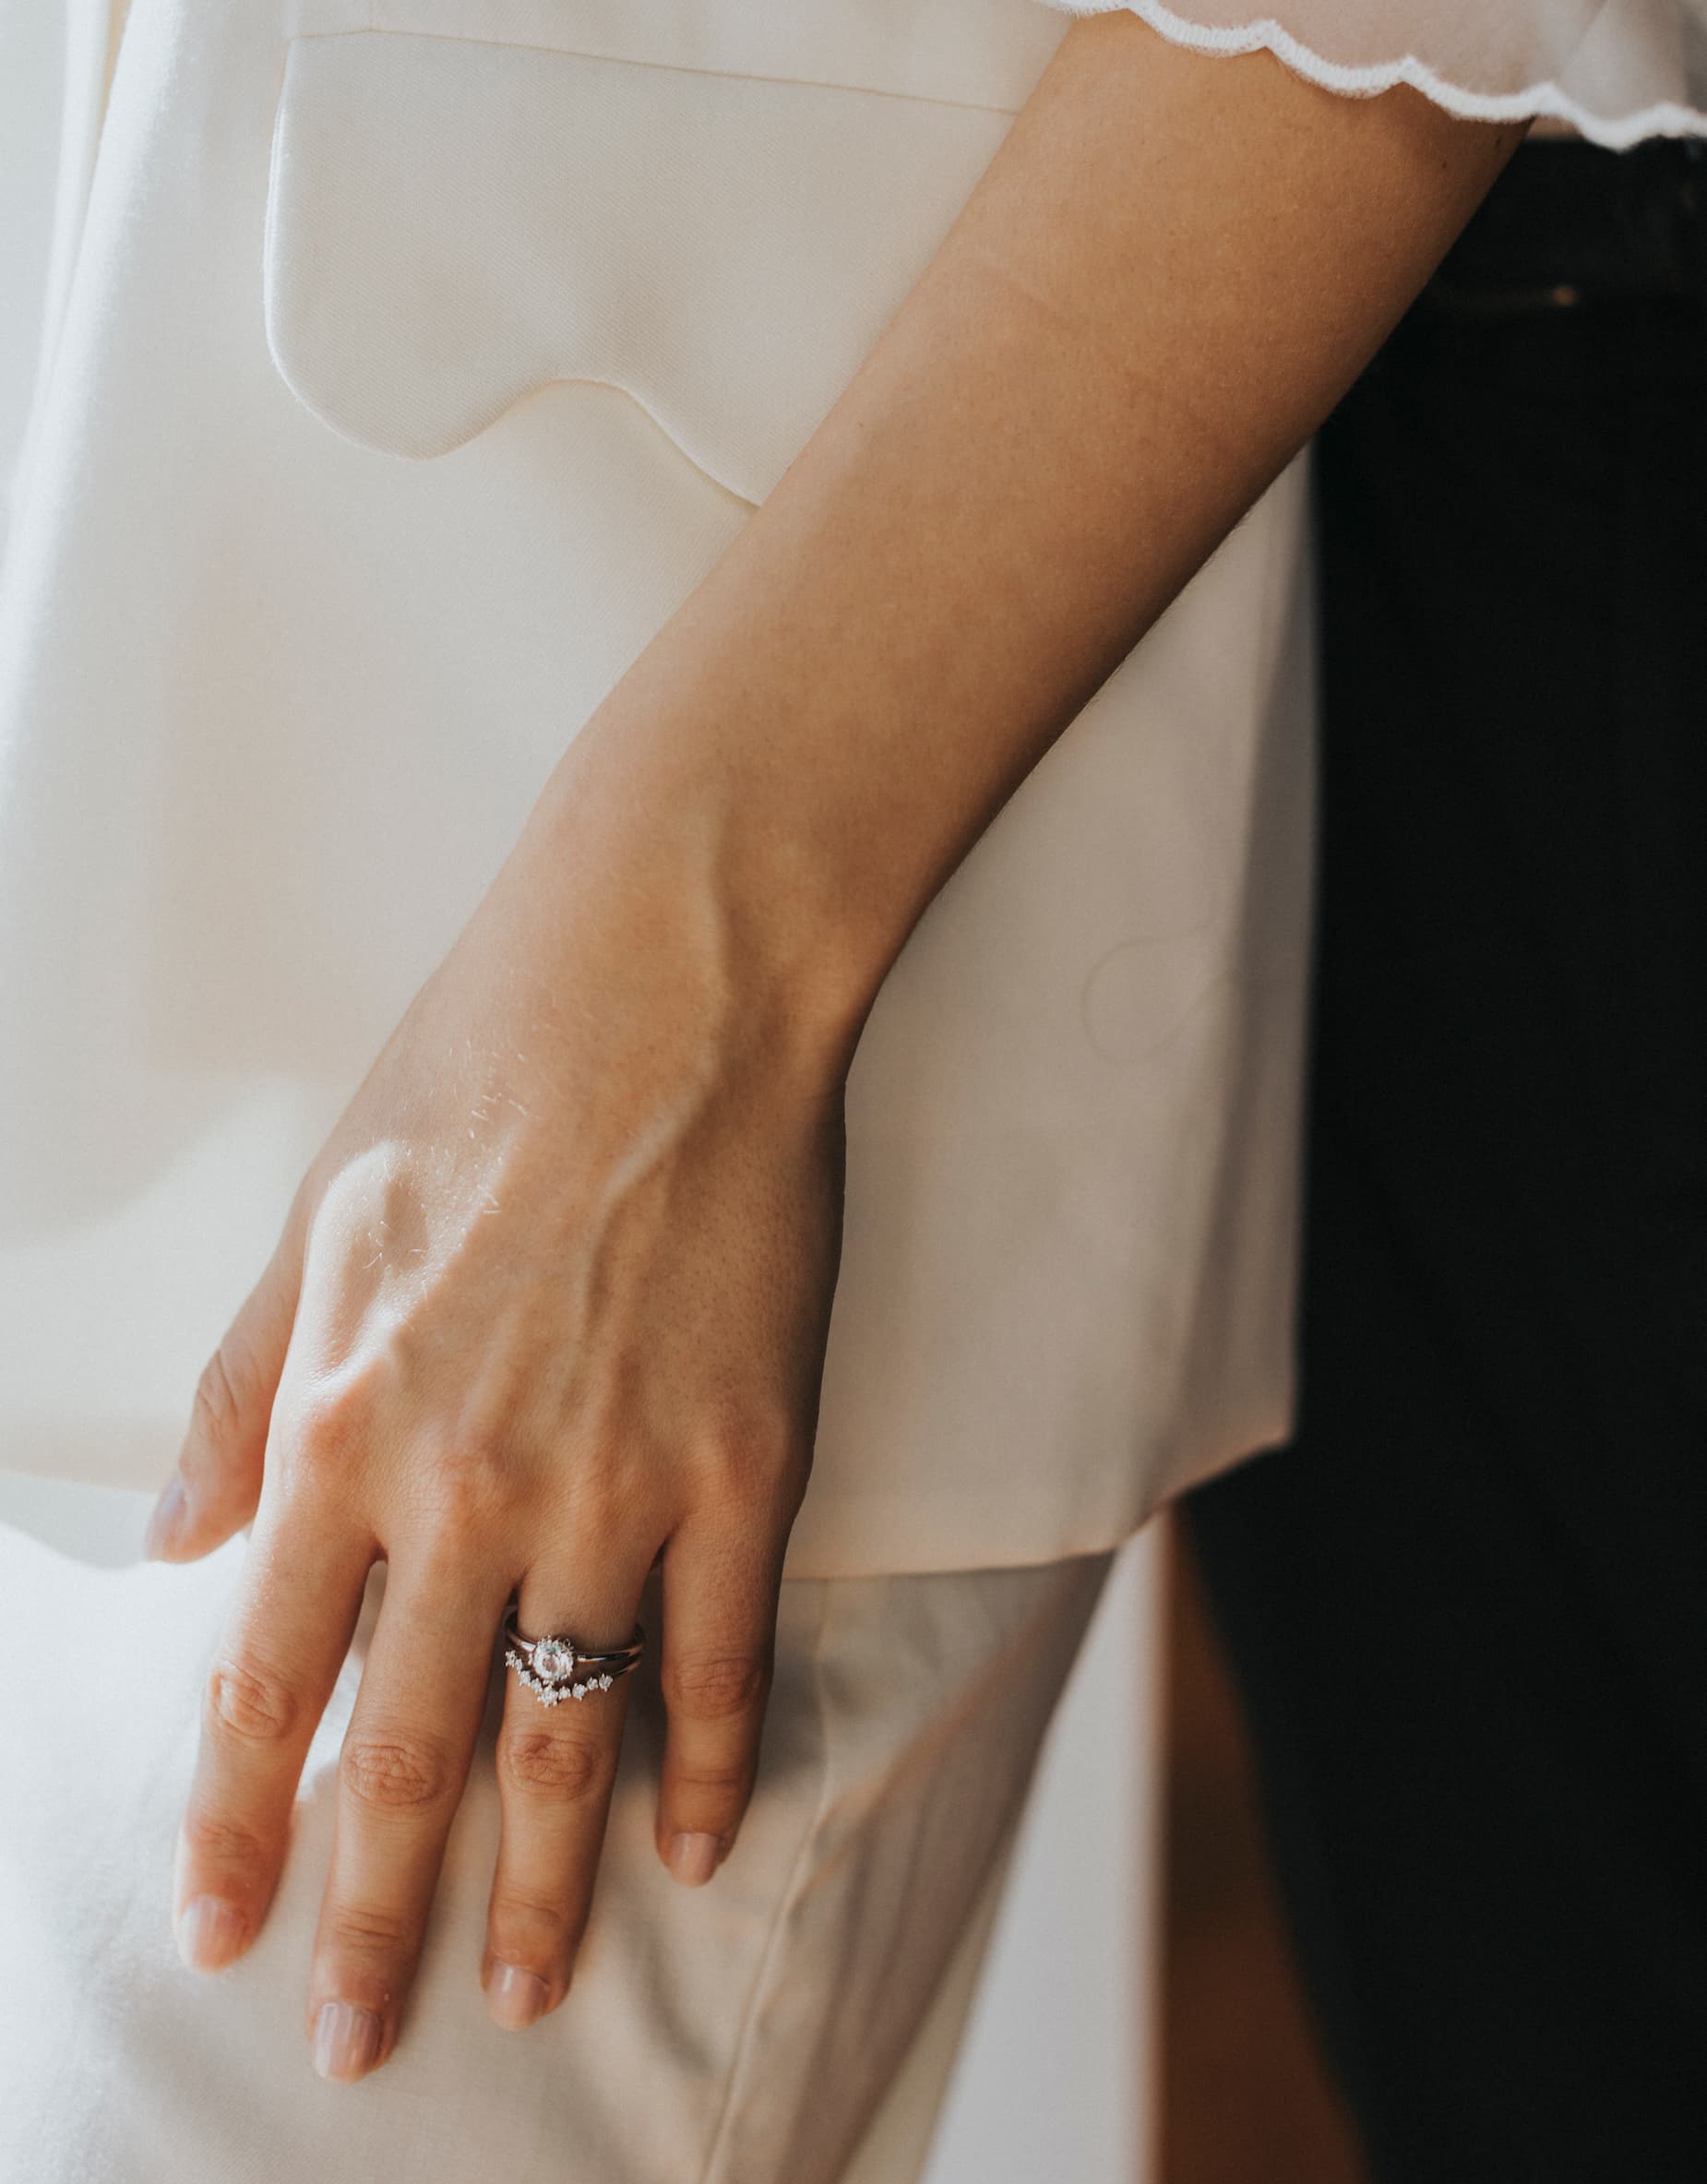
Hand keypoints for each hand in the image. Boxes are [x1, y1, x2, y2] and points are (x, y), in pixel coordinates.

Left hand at [146, 768, 847, 2079]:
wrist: (662, 994)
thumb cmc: (473, 1084)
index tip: (220, 1930)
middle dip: (369, 1915)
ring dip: (536, 1883)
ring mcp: (616, 1485)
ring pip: (562, 1733)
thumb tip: (182, 1545)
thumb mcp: (311, 1230)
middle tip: (354, 2041)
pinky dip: (708, 1768)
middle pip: (404, 1750)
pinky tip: (697, 1845)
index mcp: (342, 1428)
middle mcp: (467, 1486)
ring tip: (515, 1987)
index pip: (265, 1684)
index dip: (236, 1828)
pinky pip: (719, 1657)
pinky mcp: (743, 1463)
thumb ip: (244, 1401)